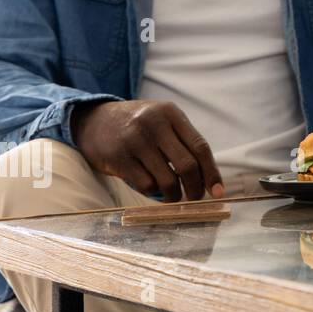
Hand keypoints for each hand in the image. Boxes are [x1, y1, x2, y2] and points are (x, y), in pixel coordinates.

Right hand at [71, 99, 223, 201]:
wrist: (93, 120)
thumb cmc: (139, 125)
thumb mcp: (163, 121)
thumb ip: (184, 141)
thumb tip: (209, 177)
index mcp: (171, 113)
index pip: (200, 147)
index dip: (212, 172)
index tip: (218, 191)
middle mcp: (154, 124)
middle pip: (187, 166)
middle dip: (196, 188)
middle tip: (195, 197)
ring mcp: (135, 141)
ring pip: (167, 180)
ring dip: (174, 195)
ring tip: (174, 196)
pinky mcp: (118, 158)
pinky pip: (145, 185)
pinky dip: (153, 191)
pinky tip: (151, 185)